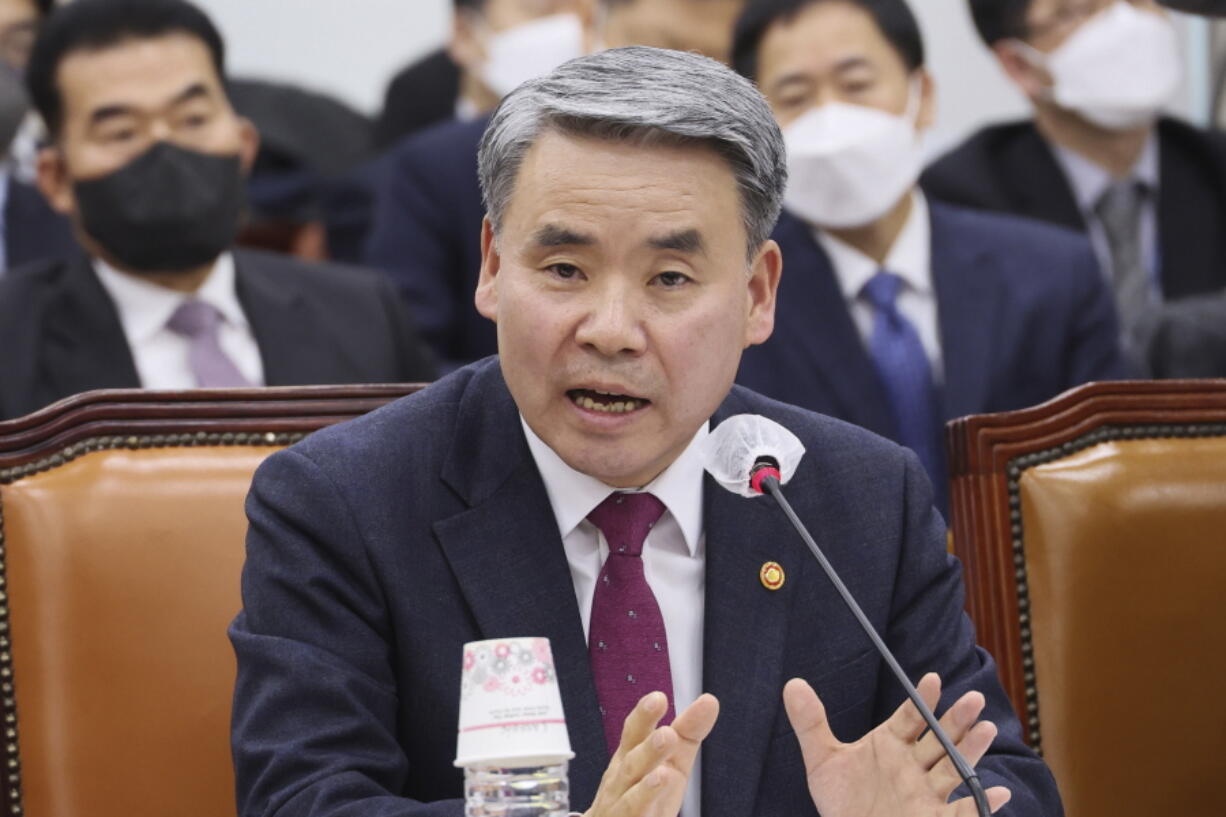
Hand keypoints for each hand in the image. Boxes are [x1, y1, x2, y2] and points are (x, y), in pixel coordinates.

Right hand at [584, 690, 718, 816]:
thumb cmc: (641, 792)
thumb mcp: (670, 761)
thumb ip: (687, 733)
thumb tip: (710, 701)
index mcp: (632, 757)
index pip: (635, 733)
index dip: (644, 717)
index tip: (658, 698)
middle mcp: (623, 779)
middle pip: (633, 762)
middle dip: (649, 748)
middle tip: (667, 735)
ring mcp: (621, 805)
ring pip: (632, 791)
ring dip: (647, 780)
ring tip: (664, 769)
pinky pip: (634, 812)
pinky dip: (644, 800)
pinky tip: (658, 785)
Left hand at [784, 673, 1011, 816]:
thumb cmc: (843, 801)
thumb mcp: (822, 761)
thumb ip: (810, 723)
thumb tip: (791, 684)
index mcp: (891, 744)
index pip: (910, 716)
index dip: (922, 699)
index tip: (932, 680)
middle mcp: (914, 765)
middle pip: (939, 738)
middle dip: (956, 719)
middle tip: (974, 698)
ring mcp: (926, 793)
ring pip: (954, 768)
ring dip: (971, 751)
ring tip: (987, 729)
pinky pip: (964, 812)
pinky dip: (983, 804)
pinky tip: (1000, 793)